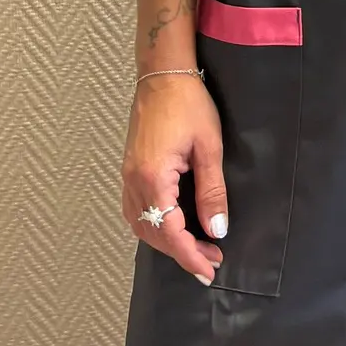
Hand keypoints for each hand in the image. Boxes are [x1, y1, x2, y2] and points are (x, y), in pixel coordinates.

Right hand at [121, 74, 227, 281]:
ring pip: (141, 225)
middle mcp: (133, 182)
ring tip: (197, 247)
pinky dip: (154, 226)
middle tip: (211, 259)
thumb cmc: (189, 104)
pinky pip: (136, 210)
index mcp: (152, 178)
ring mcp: (128, 176)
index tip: (208, 270)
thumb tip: (217, 229)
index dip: (189, 255)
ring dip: (167, 241)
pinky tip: (173, 227)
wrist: (163, 74)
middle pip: (152, 234)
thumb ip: (212, 191)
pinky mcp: (130, 170)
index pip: (169, 231)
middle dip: (181, 252)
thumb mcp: (209, 147)